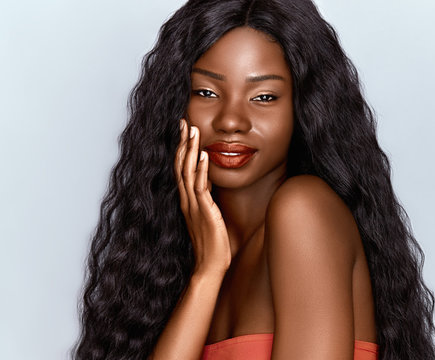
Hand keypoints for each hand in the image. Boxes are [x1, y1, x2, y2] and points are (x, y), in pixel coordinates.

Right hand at [175, 118, 230, 276]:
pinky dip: (202, 170)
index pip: (181, 169)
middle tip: (183, 121)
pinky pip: (201, 187)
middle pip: (181, 166)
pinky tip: (204, 155)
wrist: (209, 267)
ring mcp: (194, 206)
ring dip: (191, 150)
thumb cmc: (211, 245)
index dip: (181, 149)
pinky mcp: (204, 212)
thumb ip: (205, 202)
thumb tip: (208, 186)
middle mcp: (187, 200)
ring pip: (188, 172)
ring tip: (193, 130)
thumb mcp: (207, 218)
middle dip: (182, 142)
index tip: (183, 131)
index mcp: (187, 201)